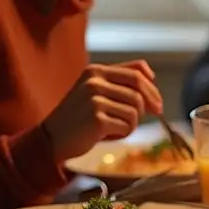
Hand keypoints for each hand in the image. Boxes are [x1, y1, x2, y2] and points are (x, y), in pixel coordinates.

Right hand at [43, 61, 163, 161]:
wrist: (51, 138)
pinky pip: (127, 125)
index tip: (158, 101)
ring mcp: (94, 99)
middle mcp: (94, 81)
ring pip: (135, 110)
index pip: (137, 70)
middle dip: (151, 104)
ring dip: (132, 123)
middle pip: (139, 90)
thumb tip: (152, 79)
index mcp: (96, 70)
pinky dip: (123, 133)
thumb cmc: (79, 117)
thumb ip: (119, 82)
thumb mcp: (95, 91)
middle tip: (156, 114)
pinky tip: (107, 135)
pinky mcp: (97, 119)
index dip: (152, 86)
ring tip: (115, 127)